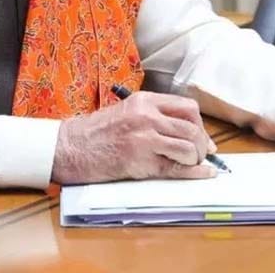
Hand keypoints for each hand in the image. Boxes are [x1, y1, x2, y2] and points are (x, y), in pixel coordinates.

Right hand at [51, 91, 217, 183]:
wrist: (71, 147)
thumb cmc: (96, 131)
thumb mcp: (126, 111)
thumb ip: (153, 115)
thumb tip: (185, 131)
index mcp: (144, 101)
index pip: (187, 108)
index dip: (201, 125)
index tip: (204, 138)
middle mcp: (146, 116)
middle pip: (192, 128)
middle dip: (202, 144)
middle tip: (201, 154)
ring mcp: (144, 138)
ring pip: (187, 147)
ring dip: (196, 159)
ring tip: (190, 164)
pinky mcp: (141, 161)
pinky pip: (176, 168)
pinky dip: (194, 173)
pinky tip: (203, 173)